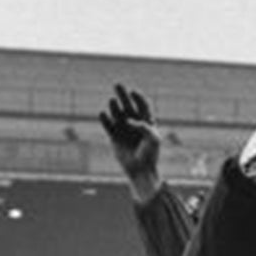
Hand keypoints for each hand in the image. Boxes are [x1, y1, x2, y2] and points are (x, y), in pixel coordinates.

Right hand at [100, 84, 162, 202]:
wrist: (141, 171)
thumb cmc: (150, 155)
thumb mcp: (153, 139)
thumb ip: (144, 127)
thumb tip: (129, 121)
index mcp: (147, 123)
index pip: (143, 105)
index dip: (138, 98)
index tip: (133, 92)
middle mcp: (135, 124)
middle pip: (128, 105)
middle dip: (123, 95)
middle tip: (117, 84)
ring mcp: (124, 130)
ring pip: (117, 114)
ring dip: (115, 106)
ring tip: (113, 100)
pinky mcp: (114, 137)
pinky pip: (108, 125)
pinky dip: (105, 119)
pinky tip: (102, 113)